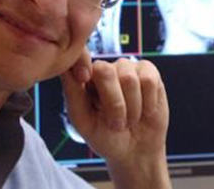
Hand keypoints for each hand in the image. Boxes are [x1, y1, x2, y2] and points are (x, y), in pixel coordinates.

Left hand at [61, 55, 170, 188]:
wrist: (136, 151)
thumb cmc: (106, 136)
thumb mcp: (84, 121)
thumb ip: (73, 93)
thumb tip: (64, 68)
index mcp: (86, 77)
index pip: (81, 63)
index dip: (84, 70)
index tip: (88, 90)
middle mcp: (106, 67)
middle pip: (106, 72)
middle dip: (114, 105)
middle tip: (117, 123)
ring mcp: (128, 67)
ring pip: (129, 79)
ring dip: (132, 109)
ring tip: (131, 119)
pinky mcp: (149, 71)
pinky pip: (149, 80)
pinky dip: (148, 103)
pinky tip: (146, 110)